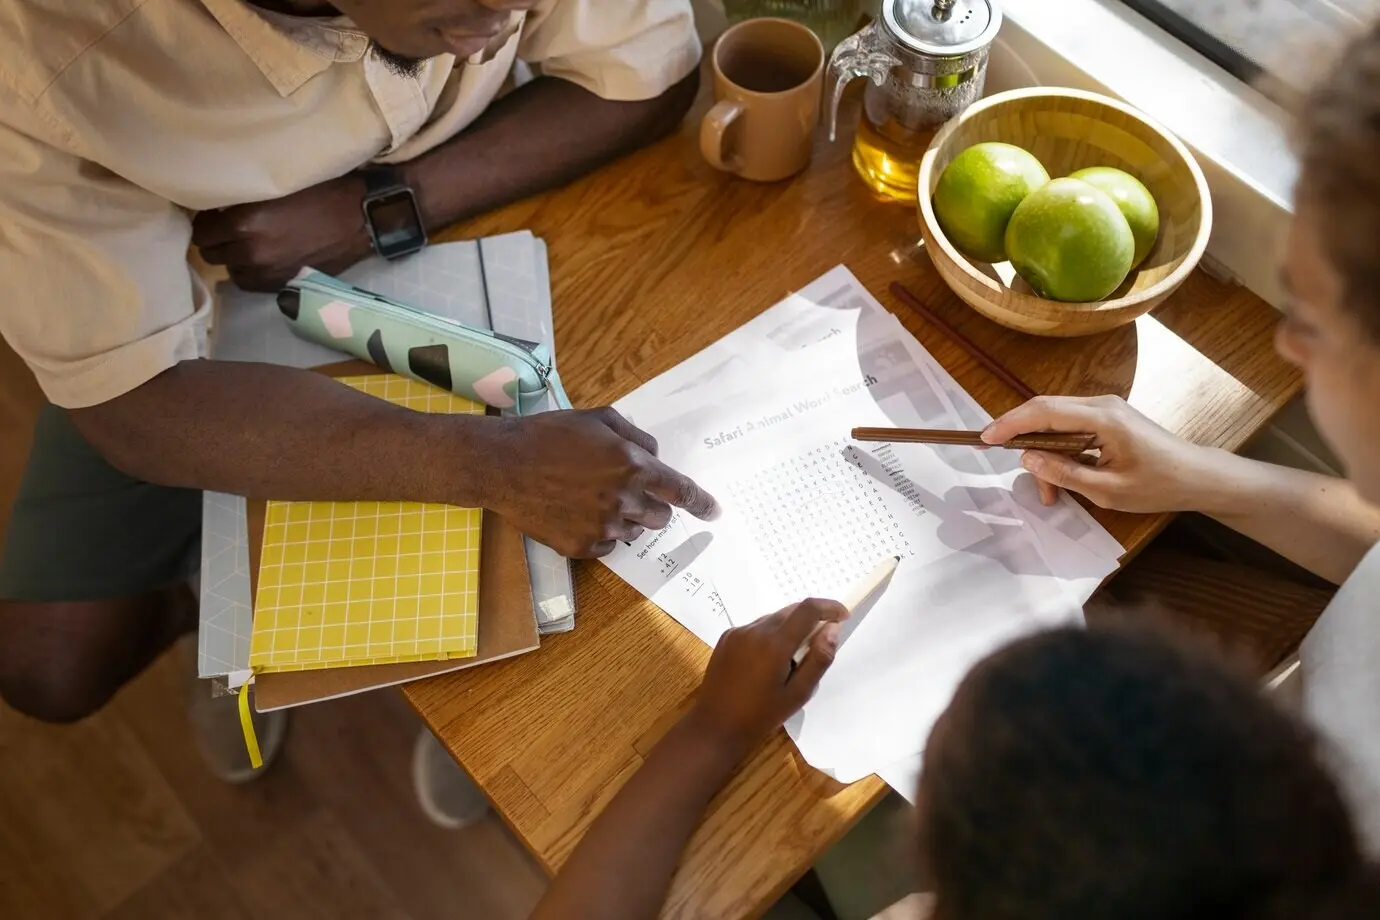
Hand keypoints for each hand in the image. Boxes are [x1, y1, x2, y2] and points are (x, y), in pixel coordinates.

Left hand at [192, 174, 371, 291]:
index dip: (208, 221)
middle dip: (217, 239)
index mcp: (244, 222)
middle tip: (231, 228)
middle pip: (210, 252)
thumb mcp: (273, 186)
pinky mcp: (281, 284)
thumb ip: (241, 198)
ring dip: (234, 257)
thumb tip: (218, 206)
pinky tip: (262, 258)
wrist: (358, 218)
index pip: (201, 230)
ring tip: (249, 244)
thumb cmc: (319, 192)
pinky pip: (248, 282)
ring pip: (229, 268)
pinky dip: (250, 271)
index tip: (218, 214)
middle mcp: (250, 251)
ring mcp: (266, 272)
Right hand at [484, 407, 719, 558]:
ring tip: (591, 498)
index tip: (714, 512)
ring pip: (633, 532)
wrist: (503, 465)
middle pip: (660, 517)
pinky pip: (606, 547)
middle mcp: (623, 500)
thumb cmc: (550, 435)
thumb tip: (655, 456)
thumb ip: (635, 436)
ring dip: (624, 519)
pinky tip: (576, 513)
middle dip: (653, 506)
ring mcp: (602, 527)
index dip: (701, 503)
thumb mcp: (599, 419)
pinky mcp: (580, 547)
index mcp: (632, 466)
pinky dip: (599, 534)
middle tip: (627, 491)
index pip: (680, 491)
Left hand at [685, 598, 848, 756]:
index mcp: (775, 643)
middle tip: (817, 648)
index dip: (829, 607)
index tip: (842, 615)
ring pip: (773, 619)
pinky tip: (767, 663)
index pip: (807, 609)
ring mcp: (738, 632)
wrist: (716, 726)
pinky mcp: (726, 638)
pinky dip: (770, 636)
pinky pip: (756, 628)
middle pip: (790, 611)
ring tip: (789, 663)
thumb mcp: (798, 693)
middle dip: (810, 620)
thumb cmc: (760, 716)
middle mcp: (755, 630)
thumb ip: (819, 659)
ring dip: (789, 629)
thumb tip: (832, 629)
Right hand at [981, 395, 1223, 512]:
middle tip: (1007, 467)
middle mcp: (1101, 404)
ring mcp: (1105, 408)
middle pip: (1045, 410)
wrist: (1199, 477)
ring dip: (1043, 453)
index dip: (1010, 423)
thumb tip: (1026, 457)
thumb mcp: (1108, 489)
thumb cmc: (1159, 485)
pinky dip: (1058, 450)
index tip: (985, 439)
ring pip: (1055, 421)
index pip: (1044, 412)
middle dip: (1021, 438)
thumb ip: (1064, 472)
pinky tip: (1061, 477)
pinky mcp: (1108, 418)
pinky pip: (1070, 427)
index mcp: (1102, 418)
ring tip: (1048, 493)